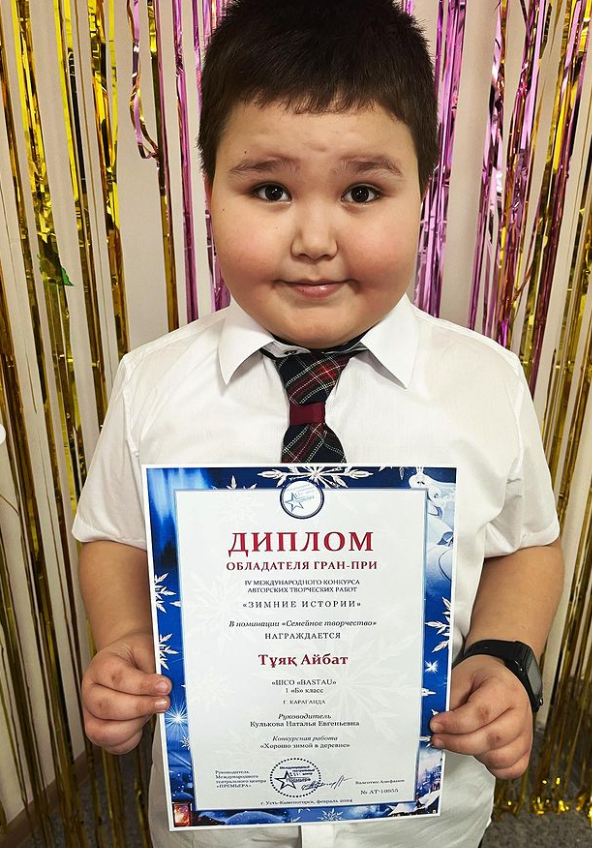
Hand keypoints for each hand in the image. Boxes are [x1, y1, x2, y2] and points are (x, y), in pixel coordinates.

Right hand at [82, 630, 170, 754]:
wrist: (126, 660)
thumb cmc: (135, 655)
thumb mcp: (145, 649)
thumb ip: (154, 666)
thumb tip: (166, 687)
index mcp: (101, 666)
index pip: (118, 678)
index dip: (143, 685)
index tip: (165, 686)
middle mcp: (90, 691)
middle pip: (108, 706)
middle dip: (140, 707)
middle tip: (164, 703)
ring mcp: (91, 714)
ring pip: (104, 732)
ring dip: (134, 726)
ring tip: (152, 712)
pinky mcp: (99, 732)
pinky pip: (113, 746)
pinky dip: (131, 739)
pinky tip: (143, 724)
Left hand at [429, 655, 532, 778]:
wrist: (499, 678)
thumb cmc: (480, 677)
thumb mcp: (460, 677)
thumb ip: (449, 700)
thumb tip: (437, 725)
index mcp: (504, 688)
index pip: (481, 712)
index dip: (455, 723)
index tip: (435, 725)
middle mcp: (520, 711)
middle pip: (492, 738)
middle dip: (459, 743)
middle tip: (439, 738)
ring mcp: (525, 732)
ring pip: (501, 758)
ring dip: (475, 755)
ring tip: (461, 741)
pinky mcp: (526, 748)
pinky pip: (512, 769)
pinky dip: (493, 767)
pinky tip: (479, 752)